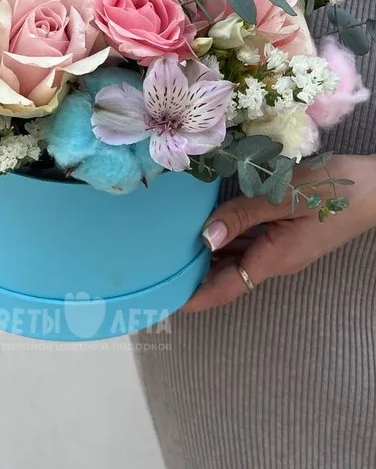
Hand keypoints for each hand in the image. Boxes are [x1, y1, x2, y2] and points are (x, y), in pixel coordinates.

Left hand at [184, 155, 375, 312]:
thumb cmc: (333, 190)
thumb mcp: (284, 197)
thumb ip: (242, 215)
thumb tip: (204, 237)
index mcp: (274, 258)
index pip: (226, 288)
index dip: (195, 297)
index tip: (165, 300)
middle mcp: (275, 259)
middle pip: (227, 274)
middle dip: (194, 275)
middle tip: (156, 268)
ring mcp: (282, 246)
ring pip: (237, 257)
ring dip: (208, 256)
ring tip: (171, 249)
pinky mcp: (287, 232)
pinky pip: (249, 241)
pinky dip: (226, 239)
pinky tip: (208, 227)